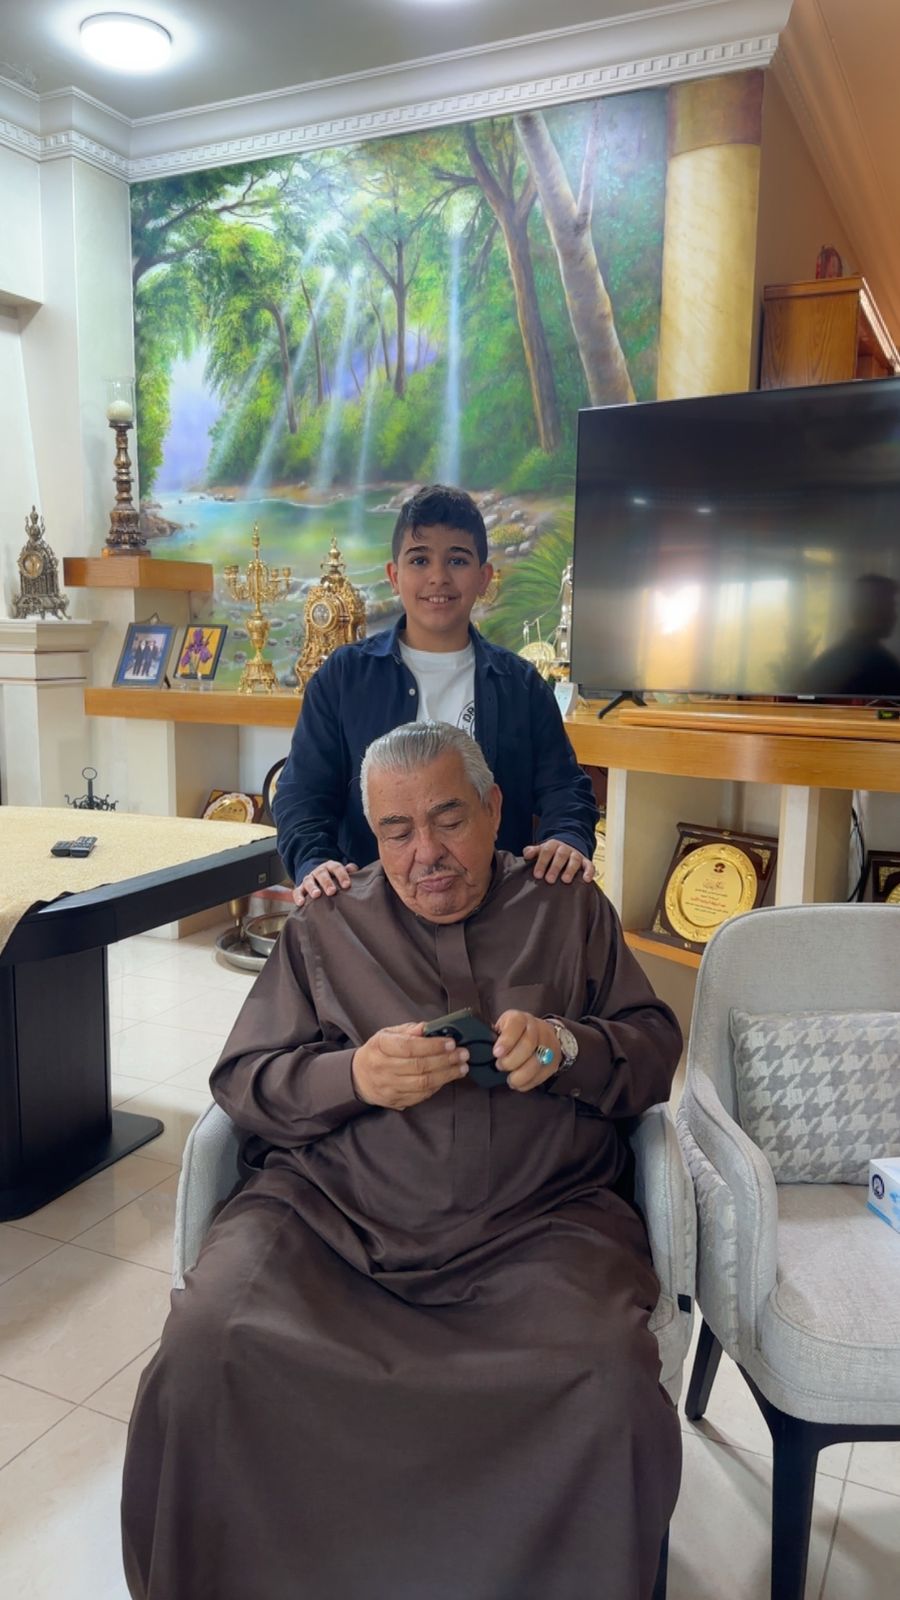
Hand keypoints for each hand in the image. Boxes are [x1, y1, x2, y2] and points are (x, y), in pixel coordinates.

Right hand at [292, 861, 357, 906]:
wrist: (320, 879)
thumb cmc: (335, 879)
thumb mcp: (342, 873)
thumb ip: (349, 871)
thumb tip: (353, 869)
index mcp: (330, 867)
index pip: (336, 868)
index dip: (342, 875)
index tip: (347, 885)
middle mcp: (318, 871)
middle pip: (321, 874)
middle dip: (326, 882)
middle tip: (332, 891)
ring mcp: (309, 879)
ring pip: (309, 881)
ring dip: (312, 888)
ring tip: (316, 895)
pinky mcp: (300, 888)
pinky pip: (297, 891)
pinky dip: (298, 896)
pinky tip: (300, 903)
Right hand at [352, 1022, 468, 1110]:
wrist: (360, 1077)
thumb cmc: (378, 1052)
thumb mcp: (389, 1034)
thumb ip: (409, 1030)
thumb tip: (429, 1027)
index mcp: (380, 1046)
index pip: (409, 1047)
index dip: (433, 1045)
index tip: (451, 1043)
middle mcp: (382, 1068)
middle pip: (419, 1066)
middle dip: (446, 1060)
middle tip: (463, 1054)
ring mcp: (389, 1087)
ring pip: (422, 1083)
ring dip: (447, 1075)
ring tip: (462, 1067)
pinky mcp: (395, 1100)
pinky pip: (421, 1096)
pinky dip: (438, 1086)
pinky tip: (448, 1077)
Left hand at [492, 1010, 558, 1092]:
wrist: (544, 1033)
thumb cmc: (515, 1032)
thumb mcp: (503, 1027)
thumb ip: (493, 1036)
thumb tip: (479, 1051)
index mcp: (520, 1018)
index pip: (516, 1024)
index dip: (506, 1040)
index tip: (496, 1053)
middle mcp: (536, 1028)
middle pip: (528, 1044)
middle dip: (512, 1060)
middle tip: (500, 1067)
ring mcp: (548, 1044)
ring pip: (537, 1061)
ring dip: (521, 1075)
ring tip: (510, 1080)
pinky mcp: (553, 1060)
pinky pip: (542, 1074)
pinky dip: (529, 1082)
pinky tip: (520, 1084)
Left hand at [523, 840, 594, 884]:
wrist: (567, 847)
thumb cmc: (551, 853)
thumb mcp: (541, 850)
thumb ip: (533, 851)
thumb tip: (526, 854)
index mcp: (553, 845)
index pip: (546, 852)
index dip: (542, 863)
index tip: (537, 875)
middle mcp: (565, 849)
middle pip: (560, 856)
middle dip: (555, 867)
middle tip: (549, 880)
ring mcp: (576, 855)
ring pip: (575, 860)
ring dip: (570, 870)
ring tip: (565, 880)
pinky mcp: (586, 861)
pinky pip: (589, 865)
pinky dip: (589, 872)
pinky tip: (586, 880)